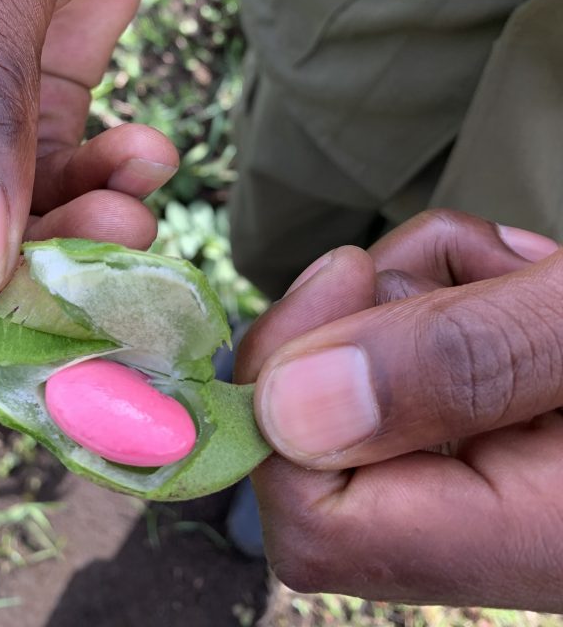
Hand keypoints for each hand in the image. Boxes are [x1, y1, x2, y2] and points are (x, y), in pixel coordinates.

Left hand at [236, 210, 562, 608]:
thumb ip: (457, 363)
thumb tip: (285, 405)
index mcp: (518, 541)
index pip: (312, 520)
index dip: (289, 390)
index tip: (347, 275)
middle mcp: (486, 528)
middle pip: (324, 428)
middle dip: (374, 312)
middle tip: (474, 263)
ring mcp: (479, 474)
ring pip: (363, 367)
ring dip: (419, 284)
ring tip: (514, 268)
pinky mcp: (481, 423)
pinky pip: (407, 349)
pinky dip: (444, 286)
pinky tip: (512, 274)